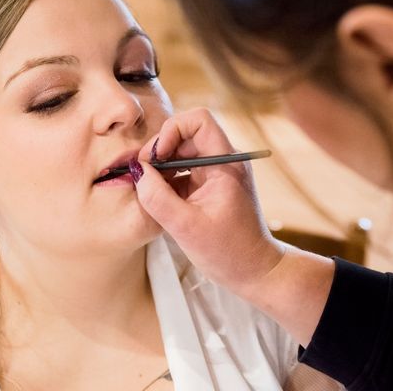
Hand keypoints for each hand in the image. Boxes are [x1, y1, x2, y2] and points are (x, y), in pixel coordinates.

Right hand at [133, 108, 284, 294]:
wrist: (255, 272)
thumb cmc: (229, 252)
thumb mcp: (187, 227)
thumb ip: (158, 198)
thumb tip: (137, 172)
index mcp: (226, 163)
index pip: (198, 121)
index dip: (172, 131)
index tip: (156, 157)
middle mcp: (223, 162)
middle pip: (185, 134)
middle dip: (160, 150)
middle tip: (143, 175)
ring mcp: (216, 174)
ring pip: (181, 152)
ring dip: (160, 166)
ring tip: (148, 189)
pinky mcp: (208, 187)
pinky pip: (182, 172)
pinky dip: (166, 181)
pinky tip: (157, 200)